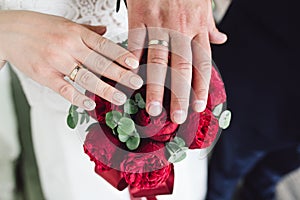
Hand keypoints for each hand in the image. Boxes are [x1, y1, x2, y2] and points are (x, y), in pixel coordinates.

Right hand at [0, 10, 142, 109]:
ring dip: (104, 90)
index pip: (104, 45)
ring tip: (119, 98)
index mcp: (75, 33)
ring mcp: (56, 62)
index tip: (134, 64)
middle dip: (120, 75)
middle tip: (135, 83)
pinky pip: (64, 89)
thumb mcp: (66, 23)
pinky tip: (90, 104)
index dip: (121, 55)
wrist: (8, 31)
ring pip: (85, 78)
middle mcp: (68, 46)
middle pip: (99, 63)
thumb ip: (87, 31)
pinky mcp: (44, 75)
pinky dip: (77, 98)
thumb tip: (106, 31)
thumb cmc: (38, 27)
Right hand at [127, 0, 226, 123]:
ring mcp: (158, 24)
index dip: (200, 87)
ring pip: (157, 60)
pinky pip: (135, 44)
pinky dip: (132, 63)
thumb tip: (220, 39)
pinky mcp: (139, 17)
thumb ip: (210, 26)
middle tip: (177, 115)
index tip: (198, 105)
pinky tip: (129, 80)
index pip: (201, 63)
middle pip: (181, 68)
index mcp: (196, 27)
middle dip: (180, 94)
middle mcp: (180, 29)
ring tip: (153, 107)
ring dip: (155, 86)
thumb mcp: (204, 4)